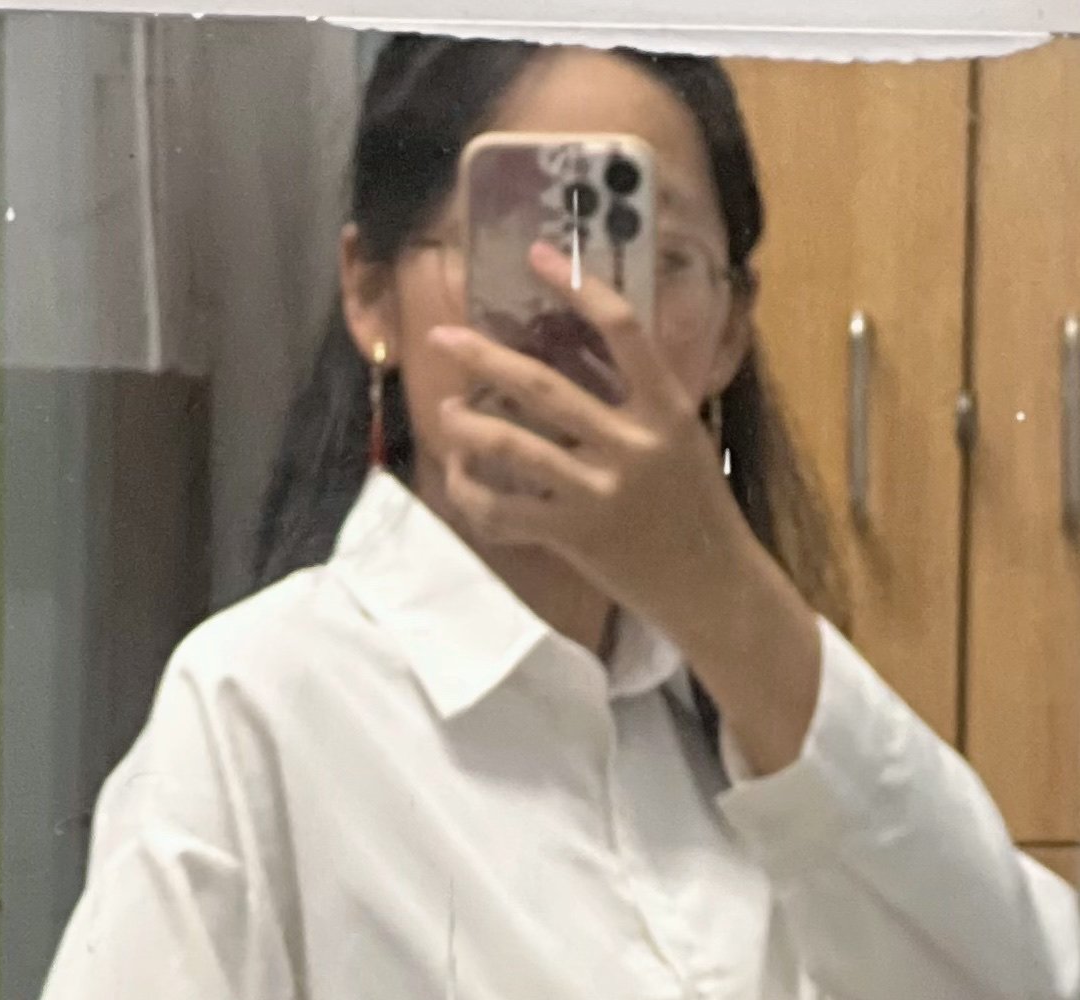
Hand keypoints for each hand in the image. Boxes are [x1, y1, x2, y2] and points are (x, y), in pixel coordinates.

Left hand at [430, 246, 740, 646]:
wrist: (713, 585)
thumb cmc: (695, 506)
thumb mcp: (682, 439)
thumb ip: (639, 400)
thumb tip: (575, 355)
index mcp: (668, 407)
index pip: (623, 329)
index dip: (578, 287)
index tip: (538, 257)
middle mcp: (634, 444)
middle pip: (543, 386)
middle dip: (484, 357)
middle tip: (444, 337)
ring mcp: (601, 492)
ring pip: (514, 447)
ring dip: (468, 426)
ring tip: (447, 411)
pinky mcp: (576, 536)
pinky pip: (507, 510)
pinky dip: (474, 494)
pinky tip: (460, 479)